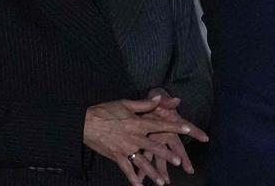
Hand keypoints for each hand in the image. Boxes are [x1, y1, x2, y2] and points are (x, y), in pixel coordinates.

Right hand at [83, 97, 205, 185]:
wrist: (86, 122)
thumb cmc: (106, 110)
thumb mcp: (126, 103)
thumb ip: (145, 103)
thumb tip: (160, 98)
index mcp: (138, 123)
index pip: (161, 124)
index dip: (175, 126)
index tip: (188, 129)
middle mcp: (134, 137)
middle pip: (154, 147)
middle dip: (167, 155)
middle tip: (179, 162)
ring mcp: (125, 148)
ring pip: (142, 162)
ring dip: (153, 172)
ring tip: (163, 181)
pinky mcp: (116, 156)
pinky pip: (126, 169)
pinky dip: (133, 179)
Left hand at [138, 89, 208, 183]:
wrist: (142, 106)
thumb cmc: (154, 103)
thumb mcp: (160, 100)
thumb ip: (166, 101)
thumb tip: (176, 100)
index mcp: (171, 124)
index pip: (186, 128)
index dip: (195, 132)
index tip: (205, 137)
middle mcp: (165, 136)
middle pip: (176, 149)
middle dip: (183, 159)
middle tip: (189, 170)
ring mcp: (155, 143)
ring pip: (160, 158)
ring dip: (162, 170)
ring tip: (164, 182)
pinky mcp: (144, 146)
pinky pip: (143, 160)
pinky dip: (141, 170)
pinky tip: (139, 181)